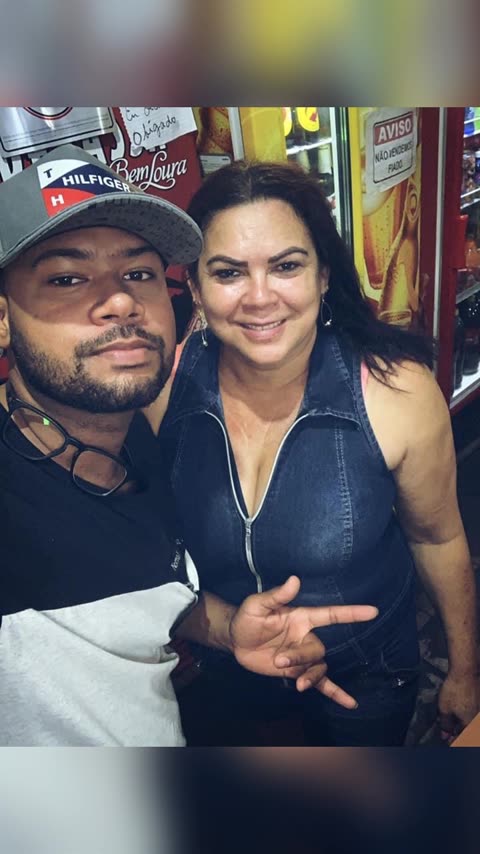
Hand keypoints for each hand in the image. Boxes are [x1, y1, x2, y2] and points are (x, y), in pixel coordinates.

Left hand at [229, 575, 377, 708]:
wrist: (236, 641)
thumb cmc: (248, 618)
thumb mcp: (258, 605)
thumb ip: (276, 595)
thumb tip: (294, 580)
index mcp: (301, 618)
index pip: (331, 615)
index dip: (351, 613)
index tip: (373, 611)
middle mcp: (306, 637)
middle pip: (317, 650)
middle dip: (301, 658)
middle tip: (279, 660)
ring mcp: (303, 656)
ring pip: (318, 668)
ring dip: (309, 676)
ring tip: (296, 683)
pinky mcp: (297, 672)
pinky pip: (321, 683)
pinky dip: (335, 693)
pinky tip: (350, 703)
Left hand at [437, 671, 479, 742]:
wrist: (467, 671)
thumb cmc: (454, 690)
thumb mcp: (444, 708)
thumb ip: (445, 724)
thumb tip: (445, 735)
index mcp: (470, 723)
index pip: (463, 739)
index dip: (454, 741)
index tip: (448, 742)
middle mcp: (477, 718)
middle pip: (470, 731)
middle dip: (461, 735)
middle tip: (452, 734)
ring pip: (473, 723)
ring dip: (465, 726)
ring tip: (456, 724)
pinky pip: (475, 714)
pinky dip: (468, 717)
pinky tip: (462, 712)